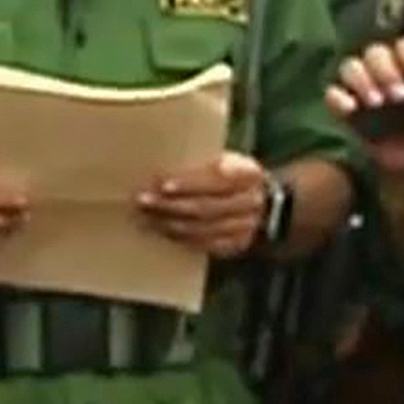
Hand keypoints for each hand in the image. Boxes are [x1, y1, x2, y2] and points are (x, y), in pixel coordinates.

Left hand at [138, 149, 268, 258]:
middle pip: (206, 206)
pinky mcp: (238, 244)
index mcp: (249, 172)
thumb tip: (157, 160)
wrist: (260, 198)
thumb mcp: (225, 158)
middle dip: (170, 205)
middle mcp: (252, 201)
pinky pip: (206, 244)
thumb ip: (201, 162)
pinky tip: (162, 231)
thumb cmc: (230, 172)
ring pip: (203, 229)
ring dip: (170, 224)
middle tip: (143, 201)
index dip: (190, 182)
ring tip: (146, 217)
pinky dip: (181, 239)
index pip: (217, 177)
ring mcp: (247, 226)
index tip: (163, 184)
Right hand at [325, 36, 403, 174]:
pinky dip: (338, 97)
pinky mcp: (342, 105)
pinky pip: (332, 93)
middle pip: (375, 52)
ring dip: (362, 80)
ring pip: (351, 66)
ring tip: (376, 102)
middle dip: (386, 71)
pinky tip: (350, 108)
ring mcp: (360, 85)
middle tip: (400, 95)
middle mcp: (383, 68)